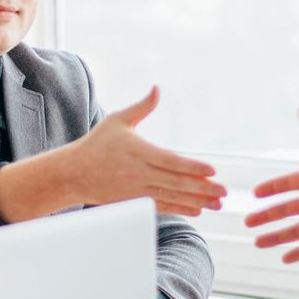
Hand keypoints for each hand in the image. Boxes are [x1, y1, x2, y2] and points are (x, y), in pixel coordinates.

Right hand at [72, 86, 225, 216]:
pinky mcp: (134, 202)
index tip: (212, 170)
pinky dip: (180, 209)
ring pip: (172, 197)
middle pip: (176, 182)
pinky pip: (162, 207)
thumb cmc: (97, 143)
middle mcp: (139, 173)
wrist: (73, 173)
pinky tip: (198, 210)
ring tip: (218, 203)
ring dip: (197, 201)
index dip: (192, 167)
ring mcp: (137, 191)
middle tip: (225, 191)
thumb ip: (142, 107)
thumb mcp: (118, 120)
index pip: (171, 161)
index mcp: (138, 152)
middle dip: (203, 188)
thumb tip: (157, 88)